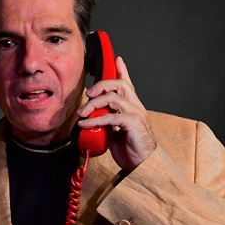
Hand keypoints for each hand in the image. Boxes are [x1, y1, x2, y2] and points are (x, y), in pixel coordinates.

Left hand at [76, 56, 156, 171]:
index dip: (122, 70)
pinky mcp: (133, 124)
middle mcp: (135, 106)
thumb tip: (90, 115)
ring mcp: (136, 114)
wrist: (141, 165)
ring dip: (94, 104)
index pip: (127, 83)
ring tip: (83, 113)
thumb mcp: (113, 130)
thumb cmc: (129, 148)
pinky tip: (85, 125)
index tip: (116, 59)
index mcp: (132, 106)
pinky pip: (111, 117)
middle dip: (100, 85)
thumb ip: (106, 119)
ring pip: (113, 98)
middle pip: (119, 84)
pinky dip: (95, 120)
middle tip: (88, 95)